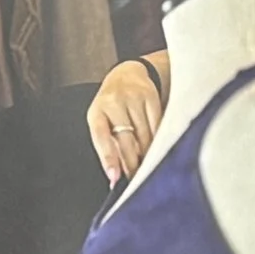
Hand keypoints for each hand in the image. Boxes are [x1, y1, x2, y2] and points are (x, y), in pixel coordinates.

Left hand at [88, 57, 165, 184]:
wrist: (127, 75)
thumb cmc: (111, 106)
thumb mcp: (102, 122)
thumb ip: (108, 147)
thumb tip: (115, 178)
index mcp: (97, 112)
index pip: (101, 138)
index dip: (109, 159)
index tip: (115, 177)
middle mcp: (113, 103)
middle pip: (126, 140)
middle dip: (132, 163)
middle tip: (135, 179)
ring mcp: (133, 98)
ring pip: (144, 135)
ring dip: (147, 154)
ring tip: (146, 165)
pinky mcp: (150, 96)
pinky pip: (157, 125)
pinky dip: (158, 140)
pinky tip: (157, 148)